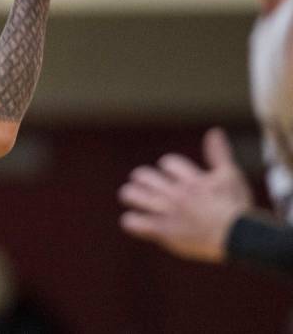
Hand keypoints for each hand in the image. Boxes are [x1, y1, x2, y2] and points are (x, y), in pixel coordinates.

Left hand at [118, 128, 253, 263]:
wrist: (239, 238)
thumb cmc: (236, 208)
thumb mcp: (230, 177)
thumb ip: (219, 154)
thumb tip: (214, 131)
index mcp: (191, 180)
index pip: (168, 163)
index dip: (167, 167)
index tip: (170, 174)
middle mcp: (176, 193)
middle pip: (143, 176)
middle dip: (141, 179)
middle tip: (142, 184)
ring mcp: (168, 211)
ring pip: (133, 195)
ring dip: (130, 195)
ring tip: (132, 197)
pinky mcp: (163, 230)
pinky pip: (135, 222)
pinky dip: (131, 221)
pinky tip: (135, 221)